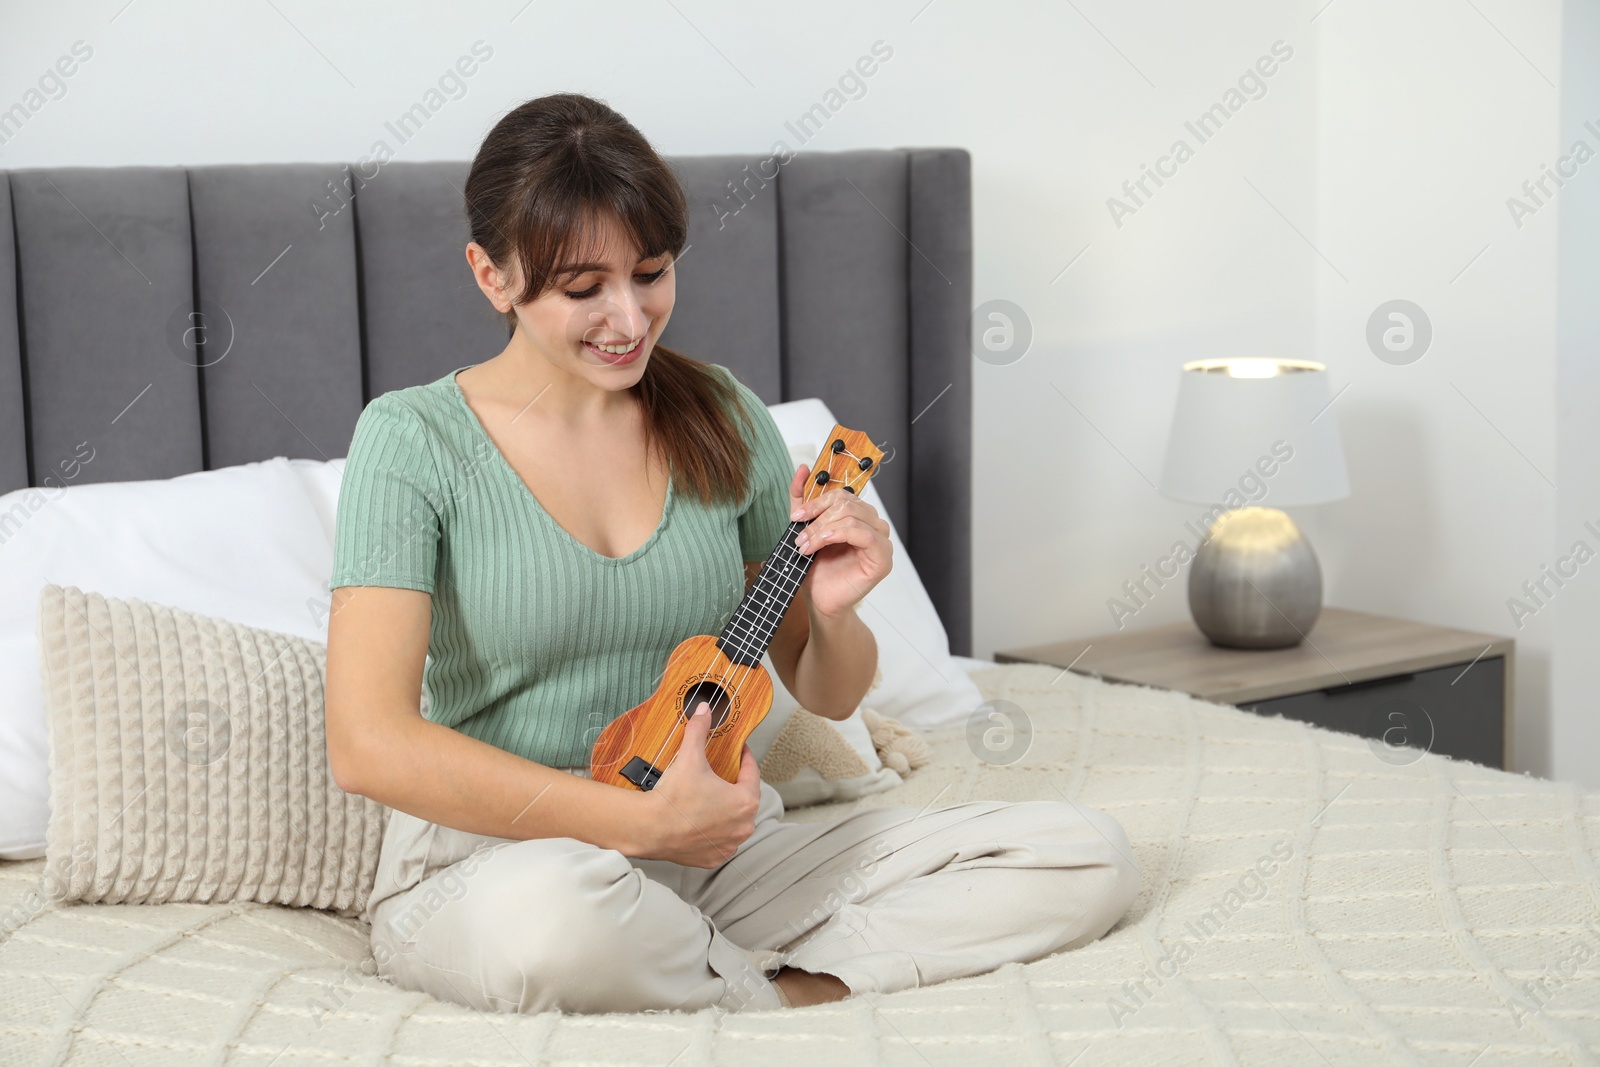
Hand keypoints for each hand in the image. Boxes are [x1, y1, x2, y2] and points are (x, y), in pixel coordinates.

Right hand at [638, 701, 760, 867]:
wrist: (650, 828)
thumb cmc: (674, 796)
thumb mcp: (690, 757)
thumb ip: (700, 730)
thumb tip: (705, 709)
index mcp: (745, 801)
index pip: (752, 774)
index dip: (745, 759)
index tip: (740, 751)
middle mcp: (743, 826)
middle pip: (744, 799)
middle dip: (735, 786)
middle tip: (723, 774)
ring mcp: (729, 845)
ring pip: (734, 823)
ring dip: (726, 811)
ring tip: (712, 798)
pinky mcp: (714, 858)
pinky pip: (720, 842)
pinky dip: (714, 832)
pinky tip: (703, 822)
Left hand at [788, 463, 892, 618]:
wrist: (820, 601)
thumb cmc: (816, 569)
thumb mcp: (805, 529)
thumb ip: (802, 501)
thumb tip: (802, 469)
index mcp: (859, 516)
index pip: (841, 495)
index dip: (817, 502)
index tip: (795, 516)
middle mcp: (874, 526)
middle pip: (847, 504)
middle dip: (818, 519)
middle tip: (799, 538)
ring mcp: (882, 542)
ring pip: (853, 517)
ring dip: (823, 530)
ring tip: (806, 546)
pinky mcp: (883, 559)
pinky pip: (865, 535)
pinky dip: (840, 534)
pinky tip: (824, 542)